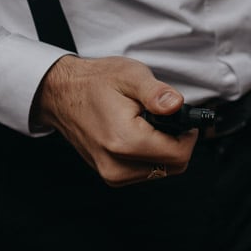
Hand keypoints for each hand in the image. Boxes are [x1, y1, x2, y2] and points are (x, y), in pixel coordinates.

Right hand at [31, 55, 198, 185]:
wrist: (62, 94)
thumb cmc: (95, 82)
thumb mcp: (130, 75)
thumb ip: (157, 92)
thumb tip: (177, 105)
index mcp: (124, 142)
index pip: (179, 154)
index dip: (188, 134)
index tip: (181, 117)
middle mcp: (117, 165)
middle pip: (173, 166)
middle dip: (177, 141)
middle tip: (164, 117)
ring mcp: (112, 174)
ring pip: (162, 170)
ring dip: (164, 148)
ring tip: (147, 123)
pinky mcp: (110, 175)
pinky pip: (146, 171)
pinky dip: (151, 154)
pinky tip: (139, 134)